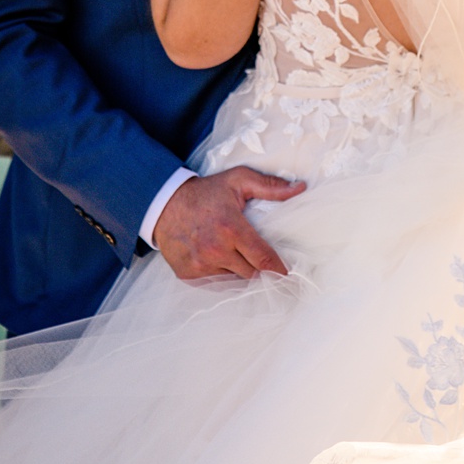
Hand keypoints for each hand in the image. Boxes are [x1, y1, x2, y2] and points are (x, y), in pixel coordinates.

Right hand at [152, 168, 305, 279]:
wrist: (163, 203)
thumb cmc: (205, 192)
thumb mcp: (238, 180)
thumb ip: (270, 186)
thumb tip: (299, 188)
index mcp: (231, 228)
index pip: (263, 259)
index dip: (279, 270)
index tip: (288, 274)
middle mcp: (216, 250)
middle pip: (251, 274)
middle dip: (260, 271)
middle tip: (266, 267)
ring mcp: (200, 265)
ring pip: (233, 280)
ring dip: (239, 273)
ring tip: (241, 261)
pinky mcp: (188, 275)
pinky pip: (214, 283)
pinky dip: (221, 275)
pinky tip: (221, 262)